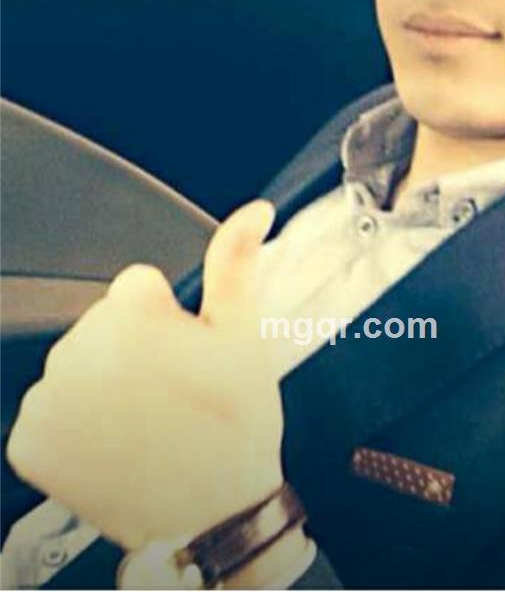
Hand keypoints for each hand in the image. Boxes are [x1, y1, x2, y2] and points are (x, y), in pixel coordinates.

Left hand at [7, 199, 282, 549]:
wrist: (215, 514)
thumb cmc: (235, 424)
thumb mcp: (244, 335)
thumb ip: (236, 263)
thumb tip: (253, 211)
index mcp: (131, 314)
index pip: (137, 288)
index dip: (171, 320)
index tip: (188, 358)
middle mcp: (78, 350)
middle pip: (104, 324)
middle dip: (135, 349)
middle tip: (173, 395)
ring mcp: (49, 399)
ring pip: (77, 364)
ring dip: (104, 384)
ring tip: (147, 422)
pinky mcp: (30, 442)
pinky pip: (49, 410)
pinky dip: (75, 425)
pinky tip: (114, 443)